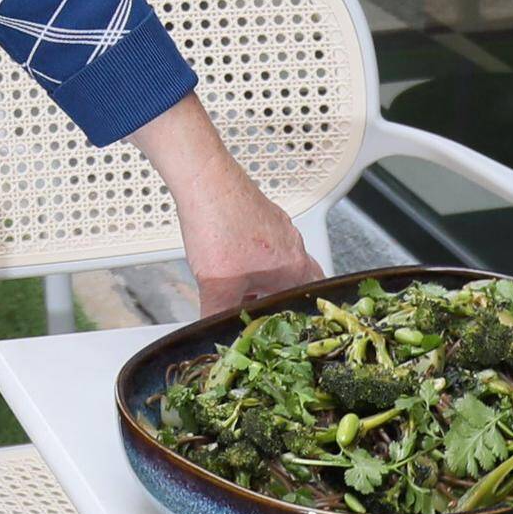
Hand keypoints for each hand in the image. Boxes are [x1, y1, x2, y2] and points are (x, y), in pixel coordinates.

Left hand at [133, 93, 318, 314]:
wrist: (203, 180)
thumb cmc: (218, 224)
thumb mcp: (216, 286)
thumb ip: (216, 316)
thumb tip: (212, 332)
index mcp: (294, 267)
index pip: (309, 302)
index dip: (295, 320)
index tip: (280, 330)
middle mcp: (293, 245)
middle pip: (298, 282)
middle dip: (280, 299)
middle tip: (264, 313)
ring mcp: (280, 227)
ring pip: (280, 263)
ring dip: (264, 280)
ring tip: (242, 292)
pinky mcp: (262, 214)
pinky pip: (266, 245)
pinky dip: (253, 259)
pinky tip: (230, 262)